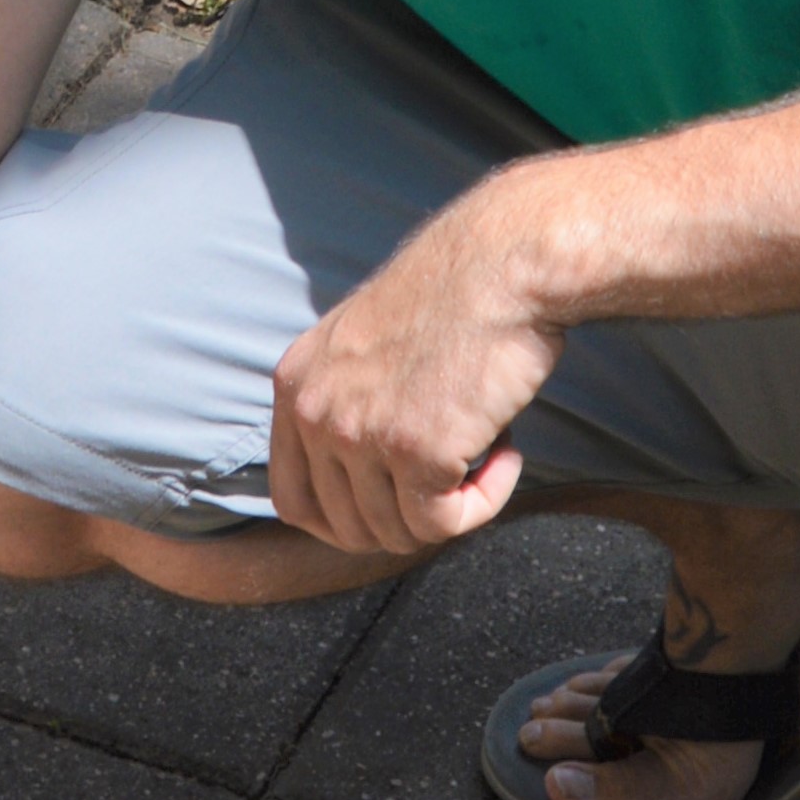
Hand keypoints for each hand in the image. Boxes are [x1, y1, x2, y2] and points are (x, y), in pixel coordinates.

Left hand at [266, 186, 563, 559]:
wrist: (501, 266)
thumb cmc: (451, 299)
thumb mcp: (359, 344)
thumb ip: (341, 403)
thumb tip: (358, 484)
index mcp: (295, 386)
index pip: (294, 499)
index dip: (345, 523)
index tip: (394, 508)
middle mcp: (315, 412)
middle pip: (346, 528)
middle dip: (405, 521)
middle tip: (451, 479)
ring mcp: (360, 434)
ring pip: (397, 534)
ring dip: (453, 506)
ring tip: (486, 449)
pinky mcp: (416, 451)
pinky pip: (445, 523)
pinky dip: (484, 502)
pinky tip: (506, 453)